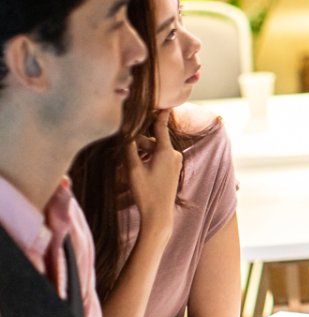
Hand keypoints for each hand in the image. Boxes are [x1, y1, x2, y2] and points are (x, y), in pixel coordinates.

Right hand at [125, 111, 181, 240]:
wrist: (159, 215)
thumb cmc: (146, 193)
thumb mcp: (133, 169)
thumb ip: (130, 148)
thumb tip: (126, 133)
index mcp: (167, 151)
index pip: (161, 126)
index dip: (159, 114)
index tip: (163, 101)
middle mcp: (175, 154)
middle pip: (154, 140)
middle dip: (139, 142)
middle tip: (124, 150)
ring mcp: (176, 163)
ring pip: (156, 149)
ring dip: (142, 152)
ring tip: (130, 164)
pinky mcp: (174, 170)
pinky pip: (160, 158)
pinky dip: (148, 158)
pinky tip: (138, 168)